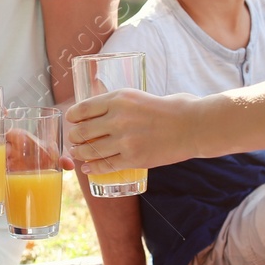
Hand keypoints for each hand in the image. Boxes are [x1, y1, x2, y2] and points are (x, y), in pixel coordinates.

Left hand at [65, 90, 203, 173]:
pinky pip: (105, 165)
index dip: (73, 117)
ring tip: (78, 154)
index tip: (71, 120)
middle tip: (75, 140)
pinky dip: (93, 168)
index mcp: (119, 98)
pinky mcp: (133, 159)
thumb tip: (102, 110)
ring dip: (79, 154)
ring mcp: (125, 140)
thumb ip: (121, 104)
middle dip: (75, 137)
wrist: (193, 125)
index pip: (83, 109)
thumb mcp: (139, 96)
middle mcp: (118, 118)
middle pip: (82, 131)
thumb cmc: (170, 108)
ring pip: (90, 151)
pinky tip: (88, 168)